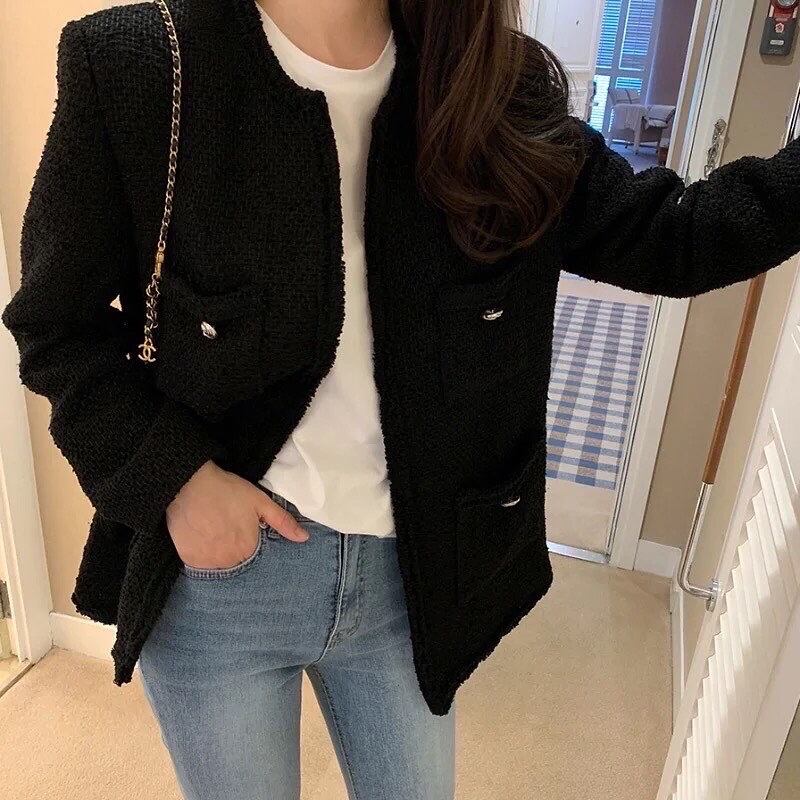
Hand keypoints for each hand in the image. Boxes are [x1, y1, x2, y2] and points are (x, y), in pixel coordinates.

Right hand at [165, 461, 308, 568]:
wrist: (190, 484)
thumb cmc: (228, 490)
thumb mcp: (260, 502)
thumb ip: (283, 522)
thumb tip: (304, 538)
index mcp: (248, 549)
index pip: (252, 552)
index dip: (246, 536)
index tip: (238, 523)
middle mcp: (229, 561)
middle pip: (234, 559)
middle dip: (232, 545)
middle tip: (224, 523)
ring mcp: (207, 562)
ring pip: (217, 561)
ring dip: (216, 550)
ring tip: (212, 527)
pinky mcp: (189, 559)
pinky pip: (199, 561)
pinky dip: (200, 551)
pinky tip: (200, 533)